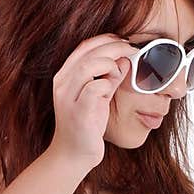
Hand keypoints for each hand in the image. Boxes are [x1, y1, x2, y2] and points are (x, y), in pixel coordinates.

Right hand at [48, 34, 134, 169]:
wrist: (73, 155)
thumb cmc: (86, 125)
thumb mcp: (99, 97)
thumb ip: (109, 78)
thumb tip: (124, 59)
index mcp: (65, 76)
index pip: (83, 47)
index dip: (105, 39)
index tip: (124, 41)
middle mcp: (62, 84)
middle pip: (88, 53)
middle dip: (113, 46)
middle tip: (131, 49)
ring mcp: (68, 98)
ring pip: (88, 67)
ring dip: (109, 64)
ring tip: (118, 72)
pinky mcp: (78, 113)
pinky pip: (94, 89)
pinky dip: (107, 84)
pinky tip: (110, 91)